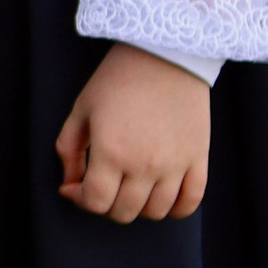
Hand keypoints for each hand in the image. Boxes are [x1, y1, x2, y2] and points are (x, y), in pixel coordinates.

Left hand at [54, 45, 208, 223]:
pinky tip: (162, 196)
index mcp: (111, 152)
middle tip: (104, 184)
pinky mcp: (198, 158)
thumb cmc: (118, 79)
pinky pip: (191, 202)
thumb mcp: (82, 110)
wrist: (165, 54)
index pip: (95, 202)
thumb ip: (69, 151)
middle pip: (124, 212)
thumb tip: (69, 185)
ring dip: (139, 207)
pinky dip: (176, 209)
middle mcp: (144, 165)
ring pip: (155, 212)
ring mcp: (175, 165)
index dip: (81, 199)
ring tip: (132, 186)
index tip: (77, 186)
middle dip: (107, 203)